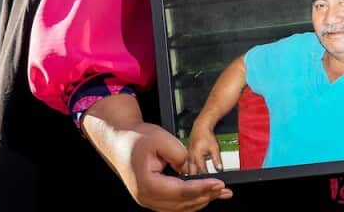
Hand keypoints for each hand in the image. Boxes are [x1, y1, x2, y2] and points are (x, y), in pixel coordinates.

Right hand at [84, 101, 231, 211]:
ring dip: (201, 200)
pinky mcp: (152, 198)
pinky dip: (191, 199)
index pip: (181, 191)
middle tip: (225, 190)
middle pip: (182, 203)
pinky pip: (175, 203)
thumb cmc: (136, 138)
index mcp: (146, 184)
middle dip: (206, 196)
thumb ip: (180, 155)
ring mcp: (148, 200)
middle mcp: (145, 197)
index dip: (202, 188)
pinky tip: (206, 193)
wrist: (118, 140)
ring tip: (221, 193)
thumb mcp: (161, 139)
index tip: (219, 183)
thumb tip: (193, 170)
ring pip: (180, 207)